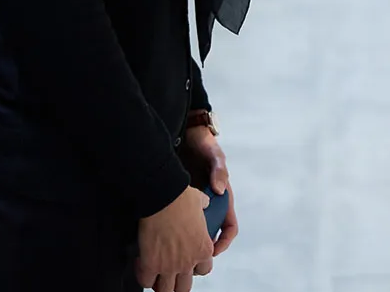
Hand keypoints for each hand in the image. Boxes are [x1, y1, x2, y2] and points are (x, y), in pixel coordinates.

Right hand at [135, 185, 212, 291]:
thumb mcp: (201, 201)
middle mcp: (188, 262)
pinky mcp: (151, 264)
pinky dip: (144, 276)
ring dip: (161, 284)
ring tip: (156, 277)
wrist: (162, 197)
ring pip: (166, 290)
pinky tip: (142, 265)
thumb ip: (205, 206)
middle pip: (184, 287)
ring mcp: (169, 266)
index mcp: (203, 249)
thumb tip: (205, 202)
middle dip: (178, 283)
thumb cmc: (180, 198)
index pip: (204, 270)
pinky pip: (146, 281)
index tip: (188, 262)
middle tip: (171, 276)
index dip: (195, 266)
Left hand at [181, 126, 237, 255]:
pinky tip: (160, 235)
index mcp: (223, 198)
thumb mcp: (213, 154)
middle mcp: (210, 204)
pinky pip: (178, 221)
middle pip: (209, 234)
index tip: (212, 251)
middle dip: (201, 249)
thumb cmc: (203, 143)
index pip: (229, 227)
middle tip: (188, 256)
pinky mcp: (180, 201)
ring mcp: (194, 204)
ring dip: (186, 243)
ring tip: (173, 250)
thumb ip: (219, 169)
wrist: (184, 132)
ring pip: (193, 232)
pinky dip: (172, 230)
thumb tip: (220, 189)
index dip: (223, 241)